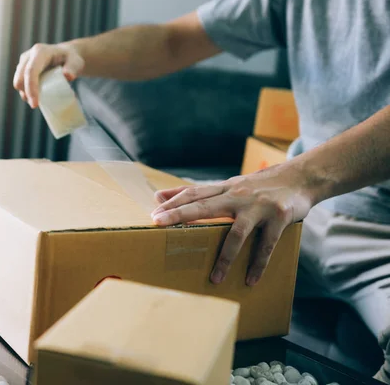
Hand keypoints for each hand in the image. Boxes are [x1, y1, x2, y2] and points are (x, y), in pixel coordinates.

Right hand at [13, 43, 84, 108]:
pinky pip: (20, 83)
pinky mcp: (22, 68)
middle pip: (20, 77)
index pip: (31, 71)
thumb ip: (73, 68)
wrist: (65, 55)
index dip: (31, 88)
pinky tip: (35, 96)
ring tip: (38, 101)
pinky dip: (25, 92)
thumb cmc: (71, 59)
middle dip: (26, 93)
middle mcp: (29, 55)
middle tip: (36, 106)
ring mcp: (24, 62)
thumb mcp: (76, 62)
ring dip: (25, 93)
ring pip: (18, 81)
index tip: (35, 104)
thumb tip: (67, 76)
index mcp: (40, 52)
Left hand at [151, 164, 314, 285]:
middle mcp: (238, 195)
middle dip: (180, 215)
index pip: (193, 193)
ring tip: (214, 279)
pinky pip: (266, 245)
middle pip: (204, 206)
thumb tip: (161, 195)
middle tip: (159, 226)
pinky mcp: (279, 217)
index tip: (154, 215)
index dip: (173, 203)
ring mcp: (258, 206)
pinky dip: (258, 264)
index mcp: (225, 189)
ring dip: (225, 258)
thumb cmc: (259, 186)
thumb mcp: (229, 185)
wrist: (302, 177)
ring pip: (236, 233)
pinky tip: (250, 279)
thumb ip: (199, 193)